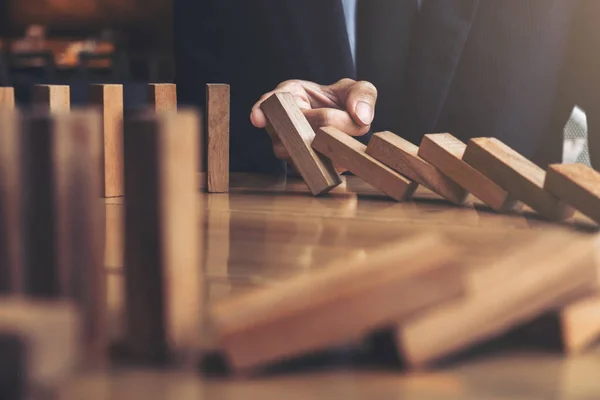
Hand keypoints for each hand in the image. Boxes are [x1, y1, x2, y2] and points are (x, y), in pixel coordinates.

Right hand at [251, 79, 377, 160]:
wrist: (343, 124)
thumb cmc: (342, 102)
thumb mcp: (355, 89)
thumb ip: (361, 95)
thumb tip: (360, 116)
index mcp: (288, 95)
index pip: (269, 103)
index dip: (261, 110)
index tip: (257, 118)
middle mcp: (281, 122)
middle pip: (291, 131)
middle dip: (325, 126)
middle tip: (355, 124)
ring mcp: (287, 146)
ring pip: (298, 154)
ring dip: (328, 150)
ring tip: (348, 144)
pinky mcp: (299, 165)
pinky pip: (309, 170)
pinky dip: (329, 166)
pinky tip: (343, 161)